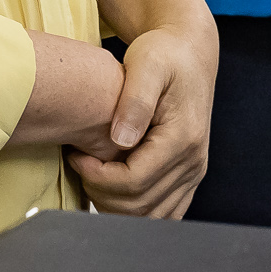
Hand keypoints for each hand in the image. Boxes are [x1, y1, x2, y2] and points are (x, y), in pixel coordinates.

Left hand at [69, 15, 217, 219]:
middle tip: (81, 163)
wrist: (190, 54)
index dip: (97, 177)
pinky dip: (133, 210)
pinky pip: (162, 214)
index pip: (134, 182)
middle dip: (100, 191)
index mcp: (183, 138)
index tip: (77, 155)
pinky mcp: (187, 177)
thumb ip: (135, 100)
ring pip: (148, 217)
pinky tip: (113, 185)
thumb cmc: (165, 54)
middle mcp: (193, 162)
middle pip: (139, 206)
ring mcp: (192, 173)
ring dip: (114, 204)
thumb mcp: (147, 63)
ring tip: (95, 172)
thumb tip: (121, 140)